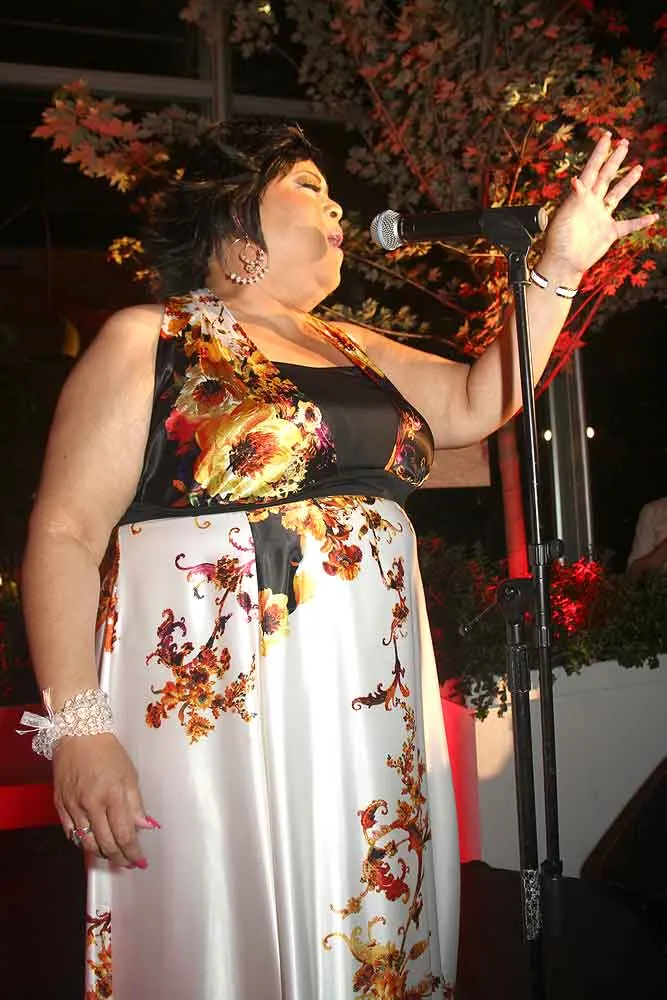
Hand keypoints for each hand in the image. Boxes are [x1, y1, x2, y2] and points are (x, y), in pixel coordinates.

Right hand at [53, 733, 157, 868]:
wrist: (77, 735)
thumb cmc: (106, 751)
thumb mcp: (129, 774)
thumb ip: (136, 804)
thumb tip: (145, 826)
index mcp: (112, 795)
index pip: (124, 835)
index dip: (133, 853)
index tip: (140, 861)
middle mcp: (91, 804)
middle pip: (106, 844)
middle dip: (119, 858)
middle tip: (128, 863)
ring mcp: (73, 807)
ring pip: (87, 843)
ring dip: (101, 853)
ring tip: (112, 855)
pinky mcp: (60, 805)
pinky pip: (70, 833)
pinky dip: (82, 841)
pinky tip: (91, 841)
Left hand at [543, 132, 659, 280]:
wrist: (564, 263)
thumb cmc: (558, 241)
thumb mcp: (564, 216)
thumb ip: (574, 197)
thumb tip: (576, 179)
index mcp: (581, 197)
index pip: (592, 169)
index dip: (600, 153)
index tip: (607, 136)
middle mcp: (592, 203)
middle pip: (606, 176)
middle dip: (615, 159)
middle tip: (624, 143)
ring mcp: (601, 217)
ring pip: (617, 195)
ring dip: (628, 182)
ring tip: (638, 168)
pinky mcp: (609, 232)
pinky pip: (629, 225)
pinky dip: (641, 222)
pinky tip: (654, 217)